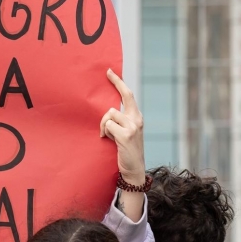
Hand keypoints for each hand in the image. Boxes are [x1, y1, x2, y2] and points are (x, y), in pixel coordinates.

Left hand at [100, 68, 144, 185]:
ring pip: (110, 113)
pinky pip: (108, 125)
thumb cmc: (126, 151)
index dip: (119, 83)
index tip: (110, 72)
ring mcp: (133, 126)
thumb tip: (107, 111)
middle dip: (116, 82)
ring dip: (103, 124)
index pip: (129, 95)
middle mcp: (137, 119)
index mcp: (136, 117)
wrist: (134, 169)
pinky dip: (104, 132)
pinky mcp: (126, 135)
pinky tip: (107, 140)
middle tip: (107, 73)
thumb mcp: (125, 133)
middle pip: (125, 96)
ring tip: (106, 135)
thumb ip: (120, 121)